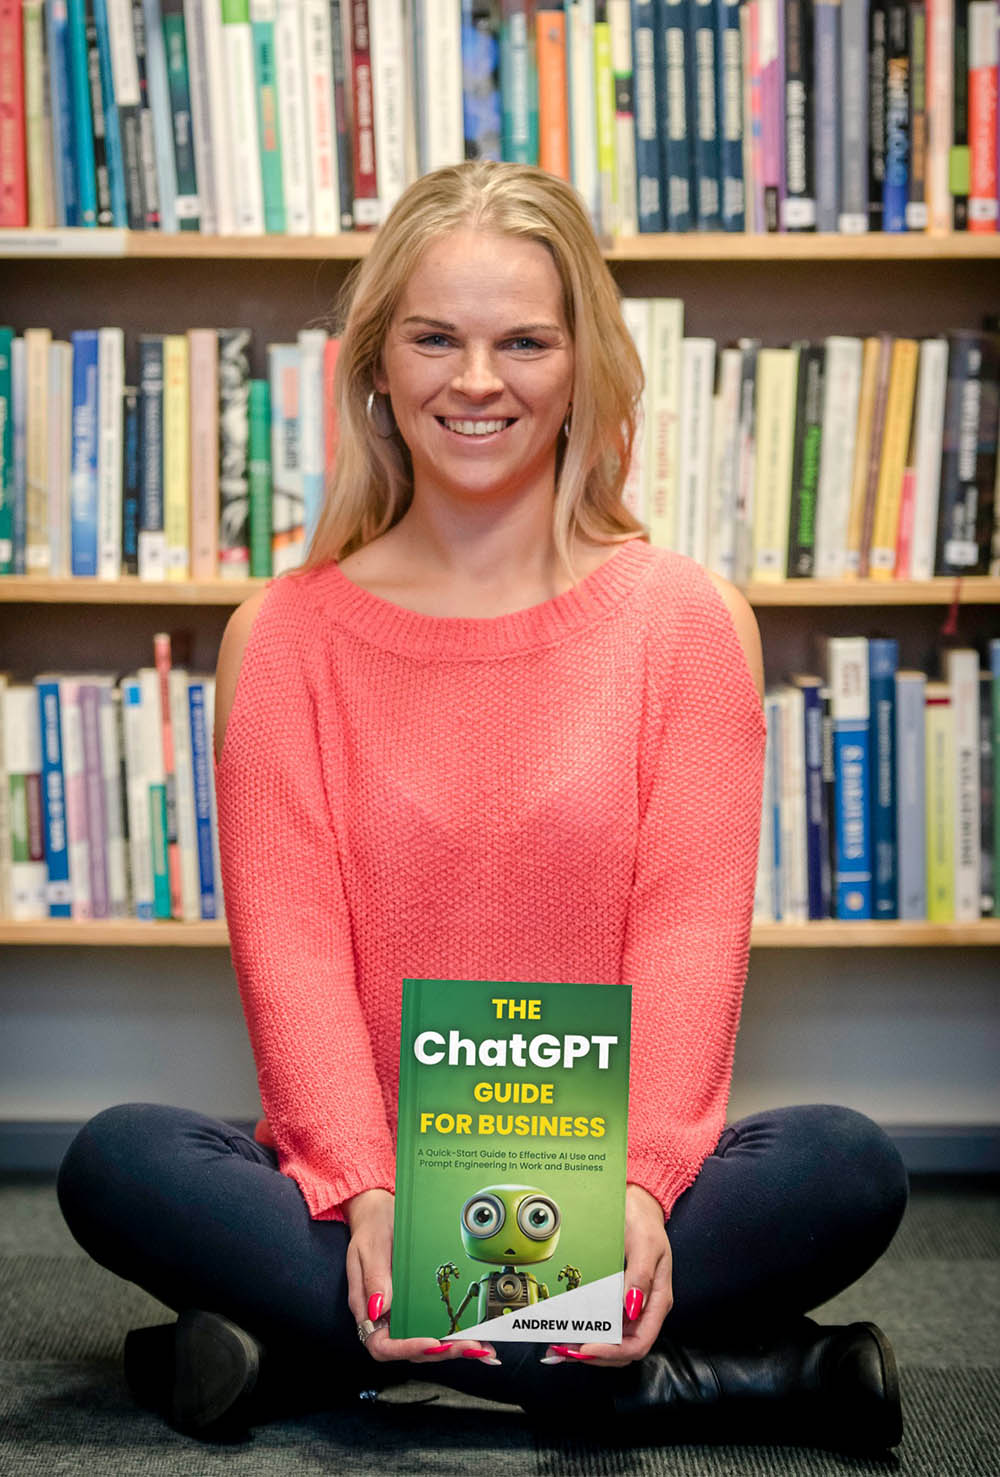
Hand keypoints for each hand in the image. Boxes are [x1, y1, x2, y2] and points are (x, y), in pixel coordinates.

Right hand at [343, 1188, 499, 1365]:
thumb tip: (378, 1308)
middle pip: (410, 1349)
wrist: (379, 1211)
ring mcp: (401, 1312)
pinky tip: (475, 1339)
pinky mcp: (416, 1304)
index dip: (407, 1348)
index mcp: (367, 1307)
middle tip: (467, 1345)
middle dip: (440, 1351)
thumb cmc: (372, 1228)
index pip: (382, 1345)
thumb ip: (373, 1279)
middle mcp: (384, 1316)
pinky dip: (454, 1334)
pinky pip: (433, 1325)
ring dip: (452, 1347)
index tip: (430, 1342)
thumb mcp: (369, 1248)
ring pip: (425, 1342)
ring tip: (478, 1347)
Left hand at [541, 1182, 672, 1368]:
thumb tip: (631, 1308)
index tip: (588, 1348)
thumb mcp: (646, 1244)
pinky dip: (586, 1331)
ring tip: (561, 1347)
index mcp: (657, 1300)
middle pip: (623, 1349)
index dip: (613, 1351)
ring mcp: (631, 1305)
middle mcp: (644, 1308)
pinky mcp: (617, 1298)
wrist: (638, 1204)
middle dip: (595, 1355)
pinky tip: (567, 1331)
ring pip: (612, 1340)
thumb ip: (640, 1276)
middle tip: (565, 1351)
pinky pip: (604, 1323)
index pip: (639, 1343)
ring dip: (587, 1348)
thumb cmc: (644, 1222)